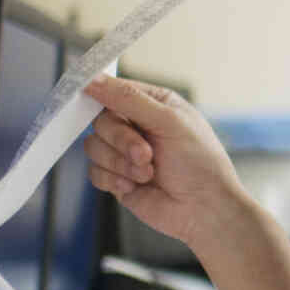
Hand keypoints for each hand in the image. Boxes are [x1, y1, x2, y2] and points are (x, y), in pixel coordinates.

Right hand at [83, 76, 248, 251]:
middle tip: (146, 154)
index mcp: (155, 104)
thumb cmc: (200, 164)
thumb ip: (129, 99)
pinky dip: (113, 179)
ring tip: (148, 173)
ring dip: (120, 163)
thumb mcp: (170, 122)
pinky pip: (94, 172)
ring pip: (94, 146)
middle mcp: (138, 126)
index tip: (85, 95)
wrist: (204, 210)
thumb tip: (93, 80)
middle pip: (100, 120)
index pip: (115, 90)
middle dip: (121, 140)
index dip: (100, 93)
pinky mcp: (118, 178)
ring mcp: (126, 153)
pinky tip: (136, 186)